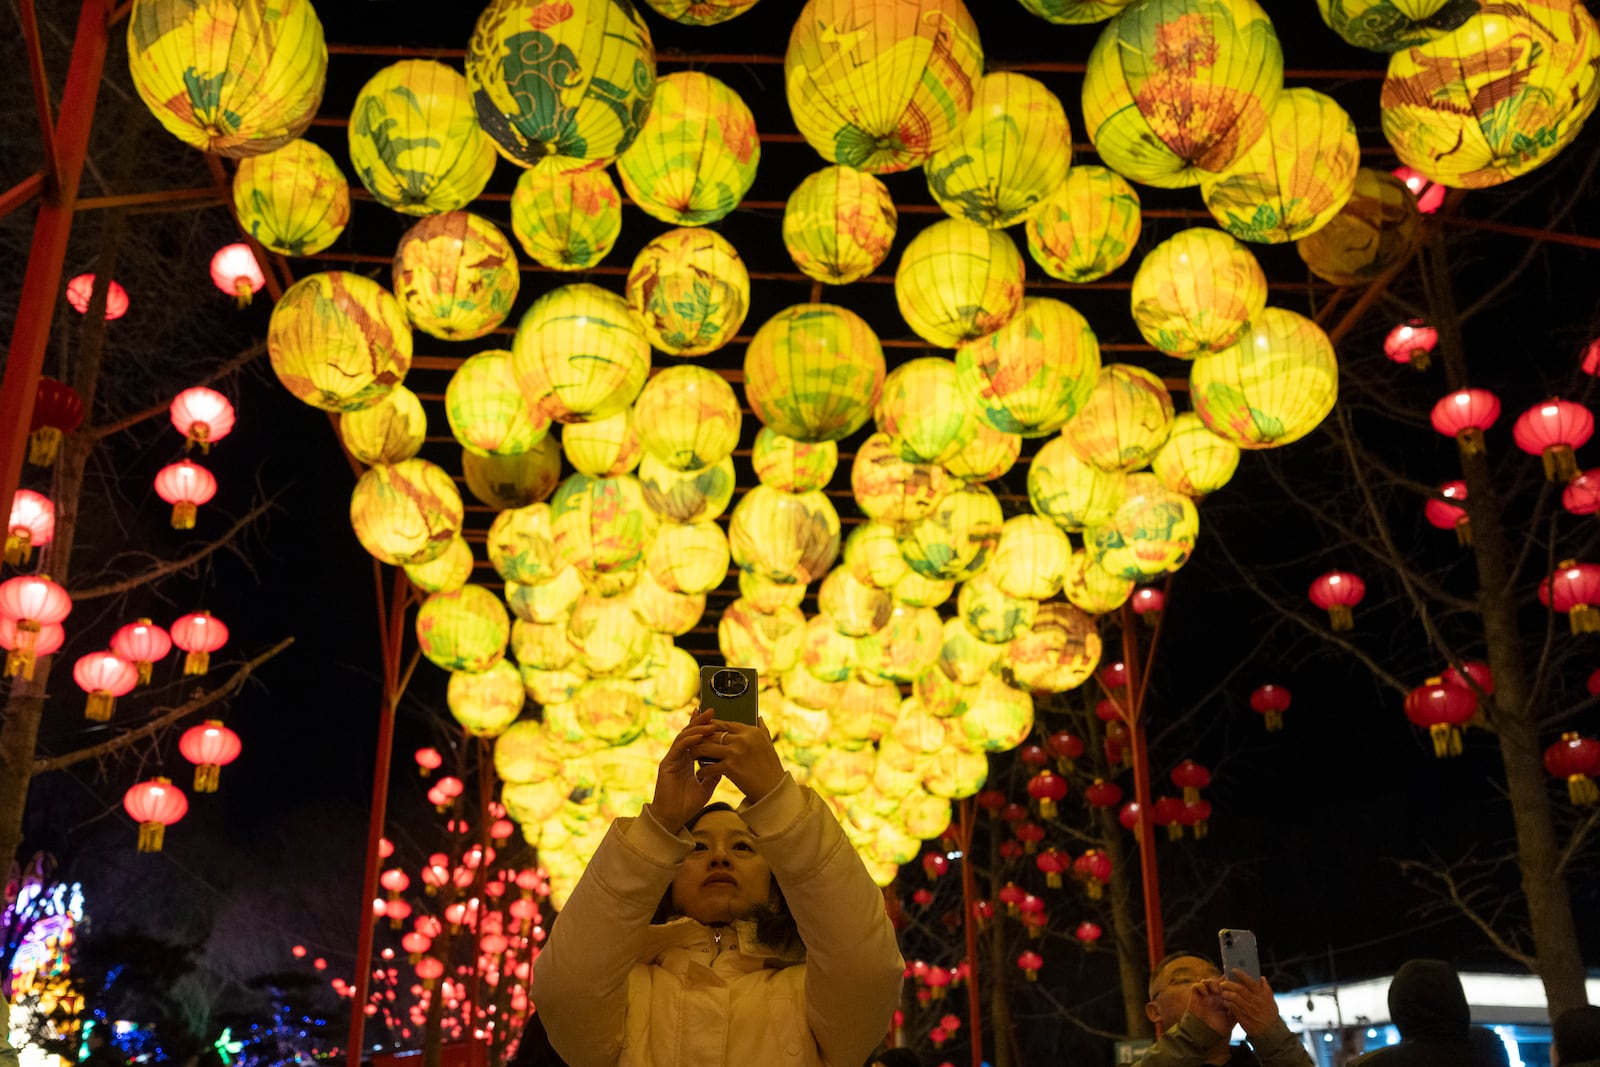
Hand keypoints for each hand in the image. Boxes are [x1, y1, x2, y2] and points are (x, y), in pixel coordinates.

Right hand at [646, 709, 721, 833]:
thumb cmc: (687, 804)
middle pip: (689, 733)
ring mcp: (672, 759)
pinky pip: (678, 747)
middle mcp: (679, 757)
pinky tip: (698, 735)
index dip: (703, 726)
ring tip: (709, 722)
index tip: (715, 716)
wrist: (673, 818)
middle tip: (711, 710)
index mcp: (687, 760)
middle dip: (700, 721)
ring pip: (683, 737)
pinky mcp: (666, 764)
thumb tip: (726, 761)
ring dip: (697, 728)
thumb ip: (714, 772)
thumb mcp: (707, 786)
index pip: (695, 738)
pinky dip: (689, 740)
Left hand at [695, 714, 784, 801]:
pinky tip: (700, 774)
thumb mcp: (769, 744)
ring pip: (706, 747)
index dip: (710, 726)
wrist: (773, 790)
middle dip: (700, 738)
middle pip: (712, 734)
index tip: (702, 729)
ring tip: (692, 756)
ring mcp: (735, 752)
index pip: (724, 723)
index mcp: (751, 731)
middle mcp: (742, 739)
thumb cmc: (771, 768)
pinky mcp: (730, 767)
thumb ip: (762, 729)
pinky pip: (709, 766)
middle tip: (692, 743)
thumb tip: (758, 716)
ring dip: (697, 752)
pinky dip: (702, 771)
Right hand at [1185, 977, 1234, 1041]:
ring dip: (1212, 982)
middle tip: (1225, 986)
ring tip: (1216, 990)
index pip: (1226, 986)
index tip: (1234, 981)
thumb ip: (1237, 1009)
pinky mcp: (1195, 996)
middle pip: (1217, 981)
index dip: (1229, 982)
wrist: (1206, 1033)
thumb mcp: (1232, 1018)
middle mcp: (1213, 996)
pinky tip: (1206, 993)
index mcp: (1222, 999)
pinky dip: (1201, 986)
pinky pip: (1196, 985)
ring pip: (1207, 981)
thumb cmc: (1219, 1027)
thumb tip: (1244, 1001)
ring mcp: (1204, 995)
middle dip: (1221, 981)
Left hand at [1220, 971, 1278, 1037]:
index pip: (1250, 982)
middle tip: (1223, 983)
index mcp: (1262, 995)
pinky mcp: (1243, 1017)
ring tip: (1223, 992)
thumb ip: (1266, 988)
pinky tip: (1225, 1001)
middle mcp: (1255, 1002)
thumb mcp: (1271, 1000)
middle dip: (1229, 984)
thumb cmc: (1270, 1014)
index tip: (1233, 970)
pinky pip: (1232, 1008)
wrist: (1270, 1032)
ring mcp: (1249, 1010)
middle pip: (1239, 989)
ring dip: (1226, 994)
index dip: (1241, 975)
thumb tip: (1262, 977)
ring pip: (1234, 998)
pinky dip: (1227, 1003)